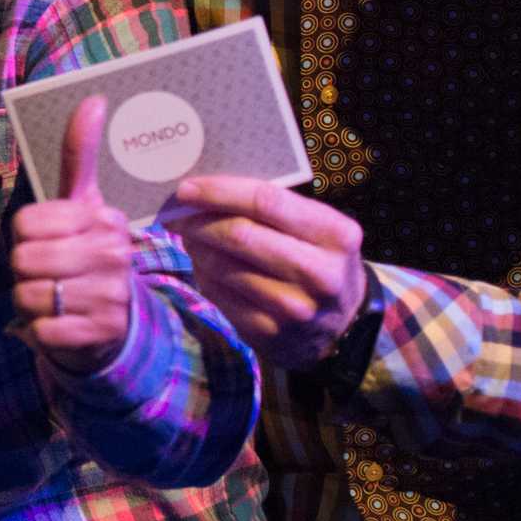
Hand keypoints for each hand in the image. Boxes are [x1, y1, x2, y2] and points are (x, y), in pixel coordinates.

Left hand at [9, 95, 135, 370]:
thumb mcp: (83, 205)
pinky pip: (41, 330)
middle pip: (23, 259)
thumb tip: (92, 99)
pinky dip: (41, 330)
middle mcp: (114, 254)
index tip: (48, 239)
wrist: (117, 320)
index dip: (25, 236)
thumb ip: (79, 154)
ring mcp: (111, 296)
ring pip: (28, 296)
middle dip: (25, 270)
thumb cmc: (87, 251)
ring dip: (31, 301)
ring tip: (56, 296)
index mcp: (106, 218)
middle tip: (49, 272)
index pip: (26, 223)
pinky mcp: (101, 334)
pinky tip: (63, 322)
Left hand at [163, 175, 367, 368]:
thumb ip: (276, 207)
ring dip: (197, 247)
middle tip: (177, 213)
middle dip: (199, 220)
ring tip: (189, 236)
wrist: (342, 327)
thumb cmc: (319, 261)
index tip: (188, 188)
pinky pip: (220, 295)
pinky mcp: (270, 332)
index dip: (220, 192)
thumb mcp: (319, 230)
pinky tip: (203, 264)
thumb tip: (207, 190)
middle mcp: (319, 272)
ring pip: (224, 266)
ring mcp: (294, 307)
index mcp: (335, 234)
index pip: (266, 201)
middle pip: (240, 234)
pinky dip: (204, 275)